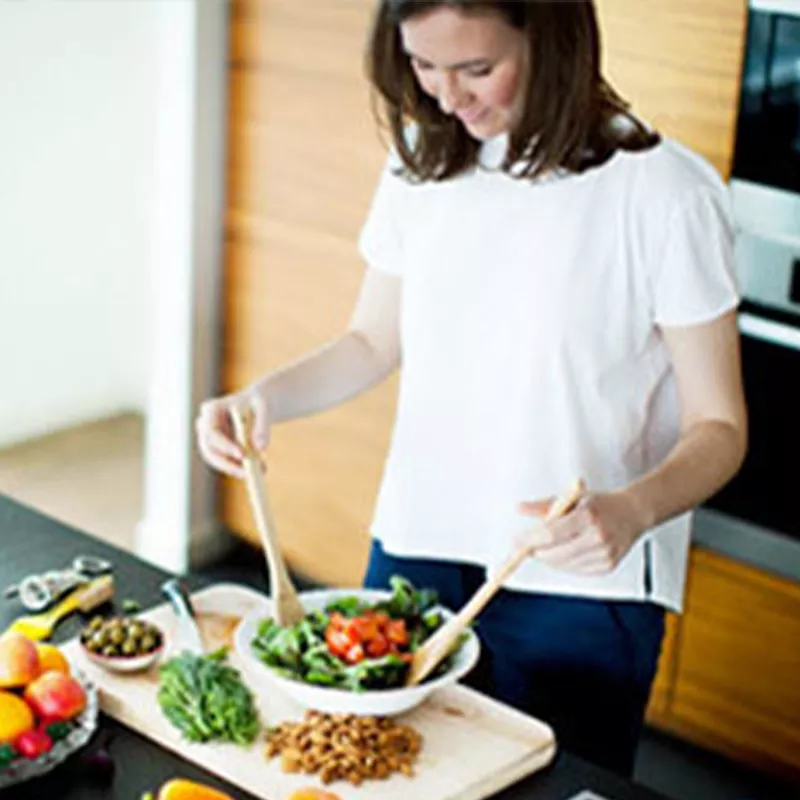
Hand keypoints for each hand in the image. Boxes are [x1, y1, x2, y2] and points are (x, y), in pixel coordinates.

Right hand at [195, 385, 269, 477]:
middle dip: (227, 463)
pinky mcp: (218, 449)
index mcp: (211, 409)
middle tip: (247, 473)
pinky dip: (240, 467)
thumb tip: (261, 448)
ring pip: (216, 460)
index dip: (224, 445)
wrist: (257, 405)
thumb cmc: (259, 402)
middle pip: (209, 449)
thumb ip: (262, 426)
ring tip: (259, 471)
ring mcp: (209, 438)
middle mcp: (205, 424)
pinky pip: (225, 462)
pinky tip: (259, 468)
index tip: (242, 455)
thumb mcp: (264, 408)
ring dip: (235, 468)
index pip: (211, 431)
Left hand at [513, 490, 649, 574]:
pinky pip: (575, 570)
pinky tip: (565, 551)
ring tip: (546, 546)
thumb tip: (519, 508)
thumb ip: (544, 506)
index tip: (516, 541)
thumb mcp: (572, 497)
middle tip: (524, 546)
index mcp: (588, 515)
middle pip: (555, 553)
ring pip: (563, 564)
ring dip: (548, 558)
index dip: (529, 540)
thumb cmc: (601, 503)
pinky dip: (564, 563)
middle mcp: (598, 536)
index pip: (551, 533)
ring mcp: (604, 554)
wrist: (633, 513)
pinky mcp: (607, 566)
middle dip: (535, 551)